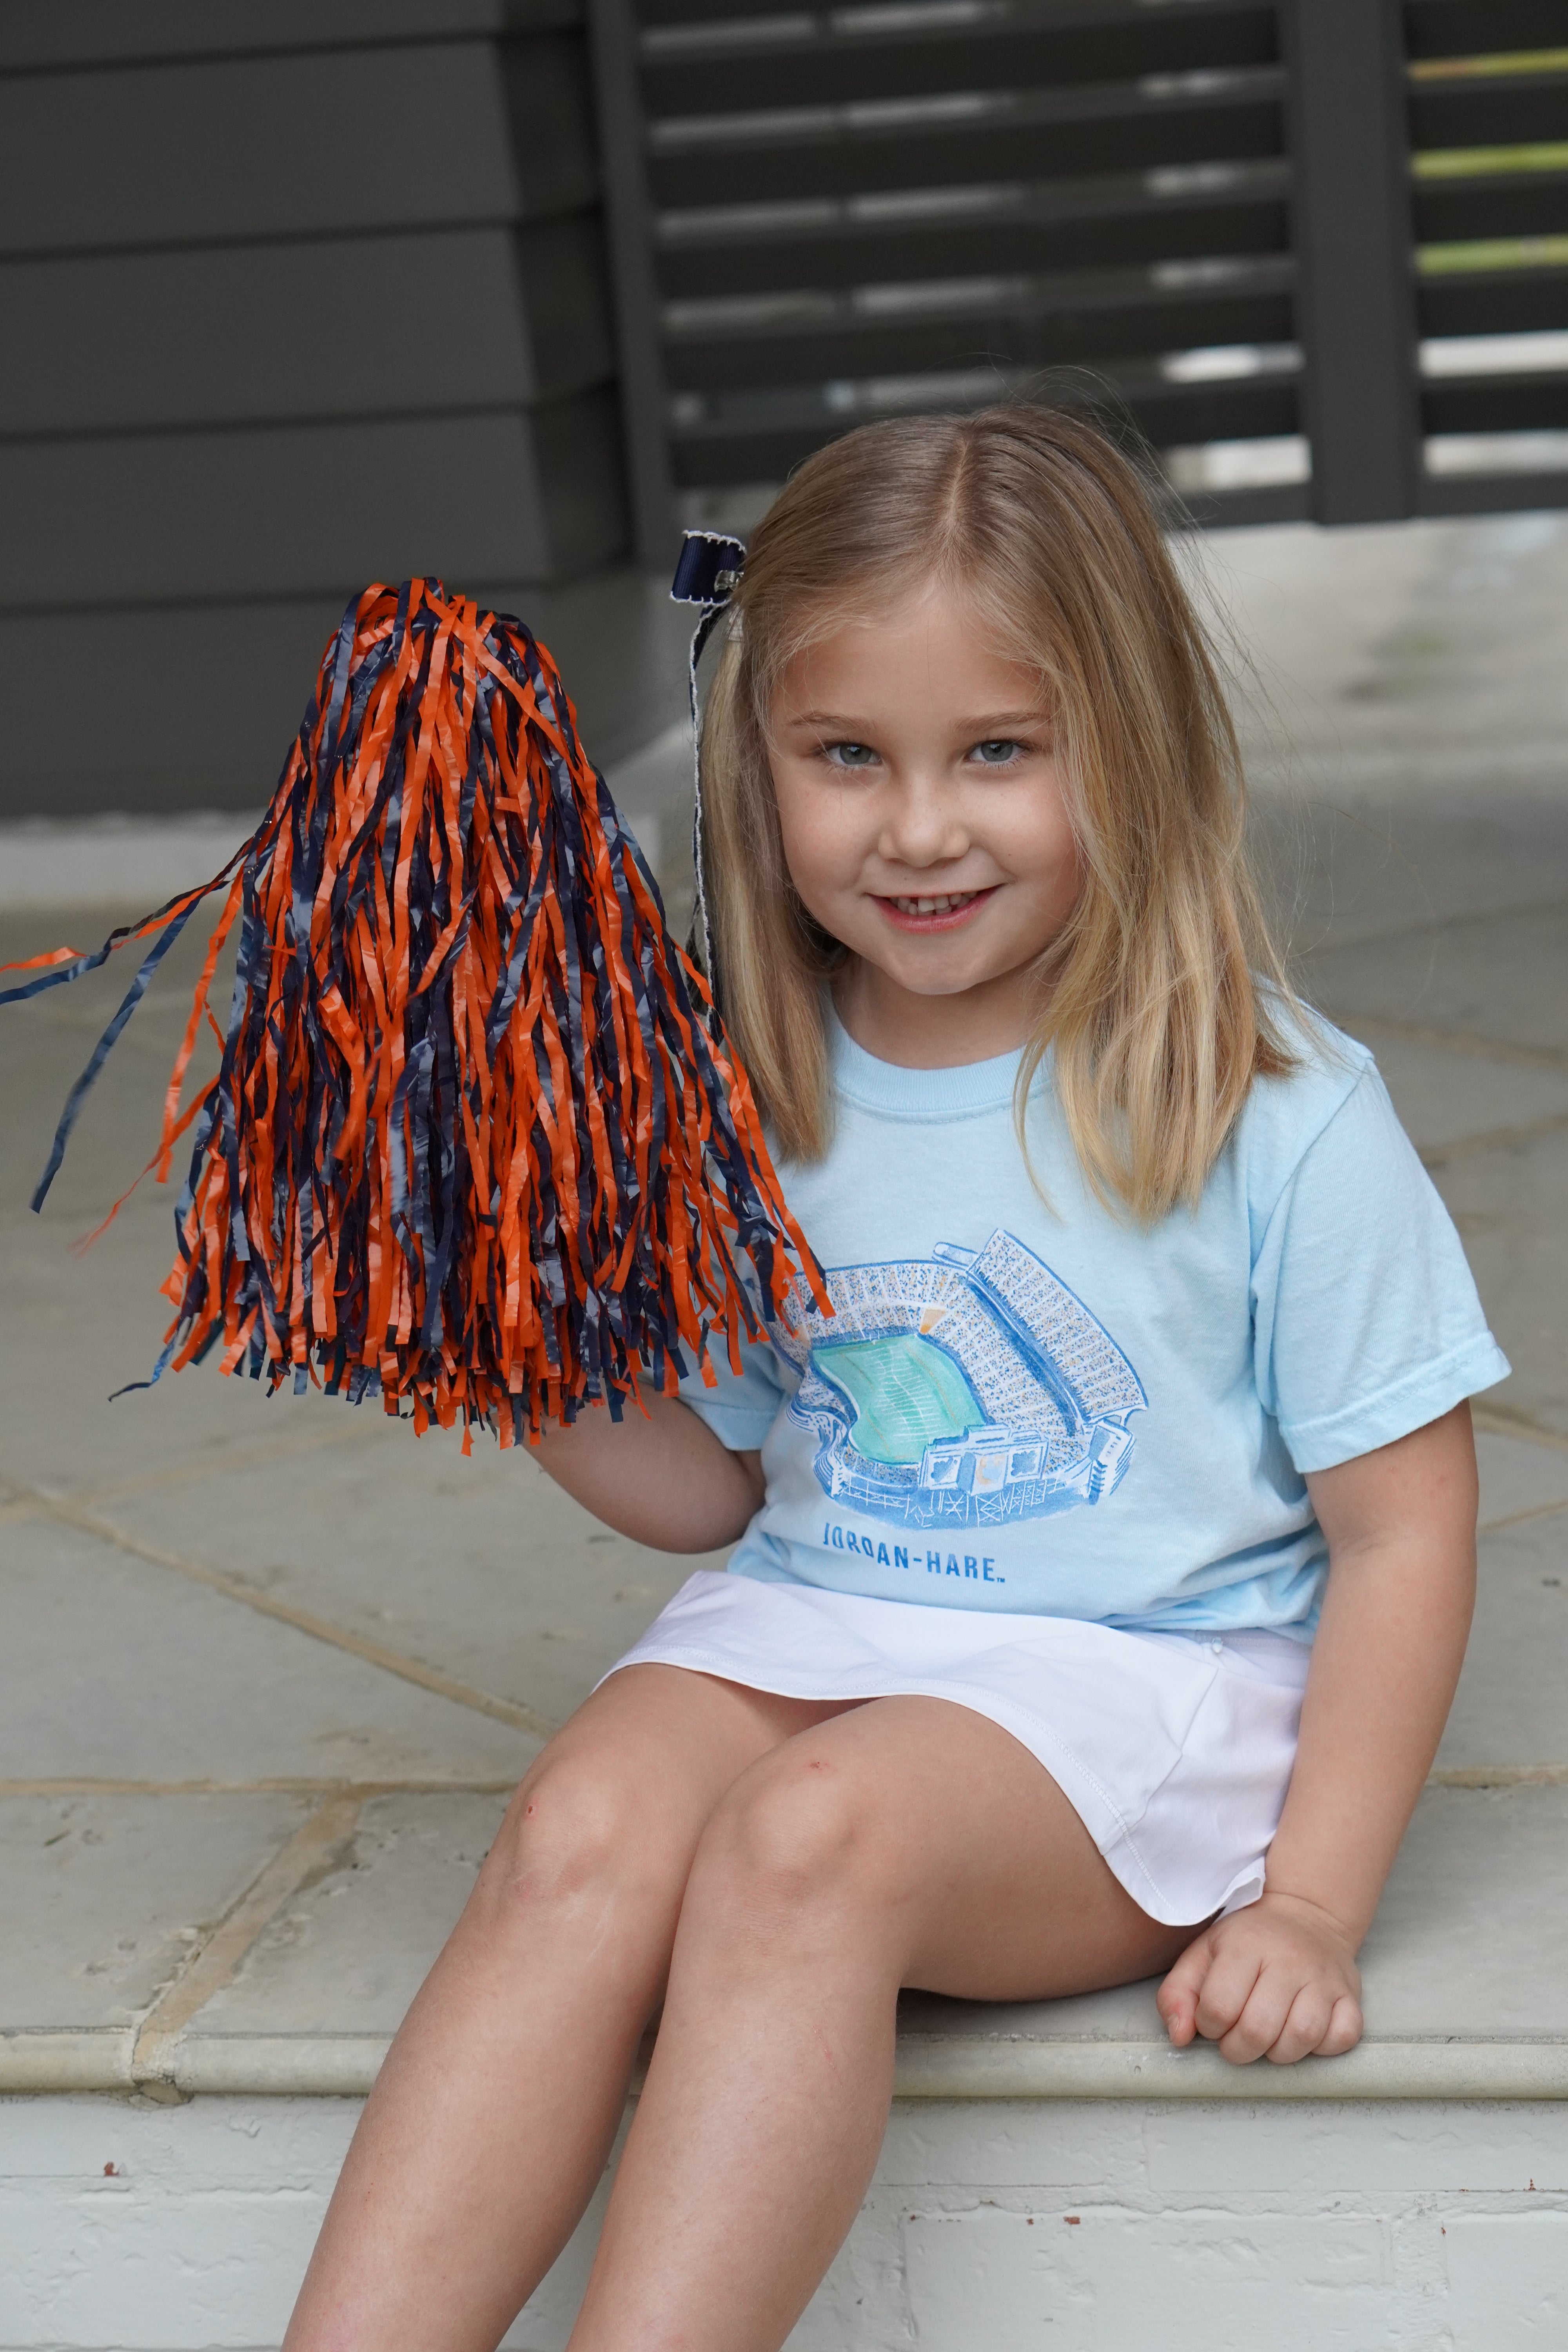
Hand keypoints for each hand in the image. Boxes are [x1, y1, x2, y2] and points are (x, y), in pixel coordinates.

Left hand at [1155, 1890, 1362, 2065]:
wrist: (1304, 1917)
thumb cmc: (1246, 1943)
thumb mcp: (1201, 1955)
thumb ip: (1177, 1994)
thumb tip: (1180, 2037)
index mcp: (1244, 1946)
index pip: (1218, 2008)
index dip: (1209, 2027)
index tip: (1214, 2019)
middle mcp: (1287, 1960)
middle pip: (1258, 2031)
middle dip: (1239, 2049)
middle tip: (1238, 2037)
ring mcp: (1323, 1978)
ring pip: (1301, 2038)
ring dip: (1278, 2052)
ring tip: (1268, 2036)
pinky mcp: (1350, 1995)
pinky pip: (1341, 2038)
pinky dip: (1322, 2047)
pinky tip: (1303, 2032)